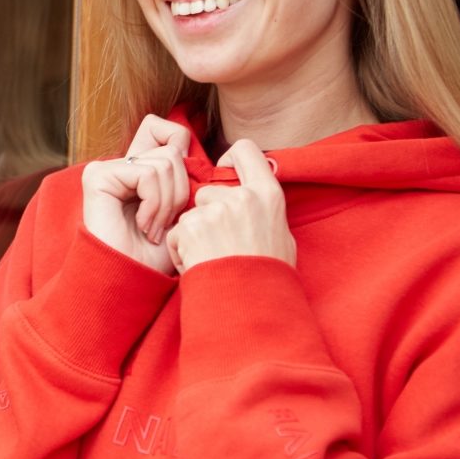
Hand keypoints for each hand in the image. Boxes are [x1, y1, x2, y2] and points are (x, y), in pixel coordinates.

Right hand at [81, 114, 192, 273]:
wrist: (130, 281)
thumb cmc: (155, 256)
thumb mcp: (181, 212)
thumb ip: (185, 179)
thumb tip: (196, 152)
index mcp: (141, 169)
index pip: (170, 132)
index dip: (185, 151)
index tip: (185, 195)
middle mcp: (122, 164)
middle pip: (173, 150)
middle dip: (180, 191)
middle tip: (165, 225)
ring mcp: (108, 168)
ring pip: (164, 163)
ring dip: (167, 204)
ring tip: (153, 230)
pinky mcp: (98, 176)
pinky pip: (147, 174)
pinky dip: (153, 204)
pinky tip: (143, 226)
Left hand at [165, 139, 294, 272]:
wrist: (252, 309)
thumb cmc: (269, 278)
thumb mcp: (282, 237)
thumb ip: (265, 211)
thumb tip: (255, 195)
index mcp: (268, 195)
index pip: (246, 150)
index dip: (231, 158)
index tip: (226, 172)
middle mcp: (241, 198)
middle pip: (208, 190)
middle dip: (206, 213)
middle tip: (218, 243)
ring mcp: (215, 212)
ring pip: (191, 213)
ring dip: (193, 235)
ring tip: (210, 260)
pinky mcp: (191, 228)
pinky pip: (177, 233)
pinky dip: (182, 251)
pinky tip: (198, 267)